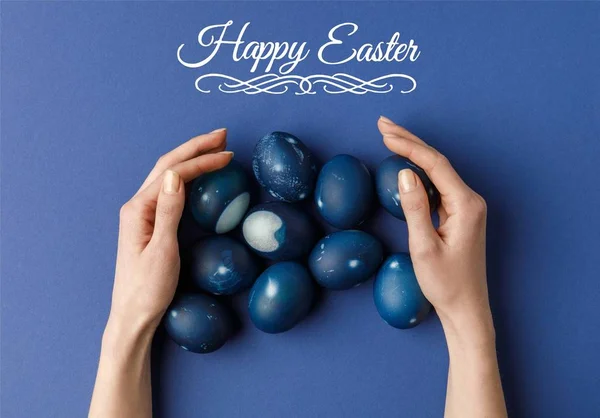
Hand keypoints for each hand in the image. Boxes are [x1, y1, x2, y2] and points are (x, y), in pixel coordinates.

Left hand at [108, 129, 232, 334]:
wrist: (133, 316)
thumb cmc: (148, 289)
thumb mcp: (163, 250)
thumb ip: (168, 211)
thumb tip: (175, 174)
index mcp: (138, 209)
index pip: (173, 173)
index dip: (201, 160)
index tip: (228, 153)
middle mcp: (137, 205)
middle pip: (167, 165)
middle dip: (195, 147)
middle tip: (223, 135)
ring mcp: (141, 214)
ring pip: (167, 175)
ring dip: (190, 158)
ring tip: (214, 147)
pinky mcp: (149, 223)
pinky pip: (168, 190)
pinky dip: (186, 176)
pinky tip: (198, 175)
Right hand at [377, 117, 492, 340]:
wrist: (465, 308)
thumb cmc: (445, 283)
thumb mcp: (424, 247)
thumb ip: (415, 208)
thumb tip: (404, 173)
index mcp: (465, 205)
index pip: (435, 165)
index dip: (409, 146)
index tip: (384, 134)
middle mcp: (469, 200)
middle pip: (437, 162)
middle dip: (410, 141)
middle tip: (383, 125)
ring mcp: (465, 207)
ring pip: (437, 171)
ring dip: (413, 153)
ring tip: (389, 137)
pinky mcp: (458, 215)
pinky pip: (437, 186)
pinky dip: (418, 172)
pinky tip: (404, 165)